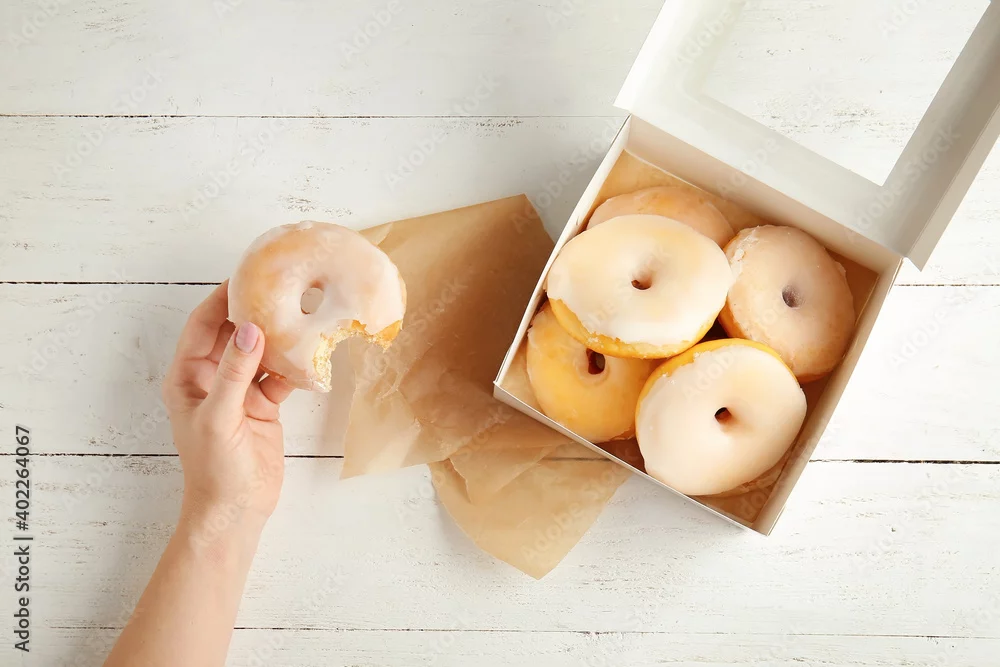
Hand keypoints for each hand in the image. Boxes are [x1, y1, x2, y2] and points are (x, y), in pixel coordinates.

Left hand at [162, 281, 293, 539]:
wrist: (236, 510)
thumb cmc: (214, 469)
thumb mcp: (219, 417)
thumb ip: (234, 372)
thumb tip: (250, 329)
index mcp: (188, 376)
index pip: (203, 324)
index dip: (222, 298)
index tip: (247, 274)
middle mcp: (211, 378)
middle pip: (233, 332)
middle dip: (254, 310)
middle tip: (281, 286)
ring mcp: (238, 391)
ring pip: (259, 352)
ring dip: (277, 336)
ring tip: (301, 312)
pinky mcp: (262, 405)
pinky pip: (278, 375)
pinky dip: (292, 366)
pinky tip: (309, 354)